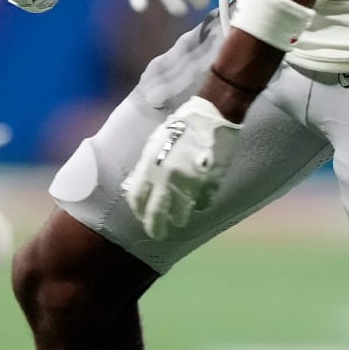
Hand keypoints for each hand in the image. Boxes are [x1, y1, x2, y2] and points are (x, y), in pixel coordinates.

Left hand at [122, 96, 241, 239]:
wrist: (213, 115)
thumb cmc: (181, 125)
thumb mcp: (156, 142)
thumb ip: (146, 165)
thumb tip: (135, 185)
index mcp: (151, 165)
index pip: (137, 198)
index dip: (139, 211)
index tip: (142, 216)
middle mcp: (167, 178)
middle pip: (156, 214)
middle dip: (155, 228)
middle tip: (158, 234)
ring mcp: (190, 183)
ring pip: (181, 215)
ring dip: (179, 217)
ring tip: (180, 215)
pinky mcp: (210, 185)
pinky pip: (202, 204)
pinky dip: (200, 203)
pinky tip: (200, 194)